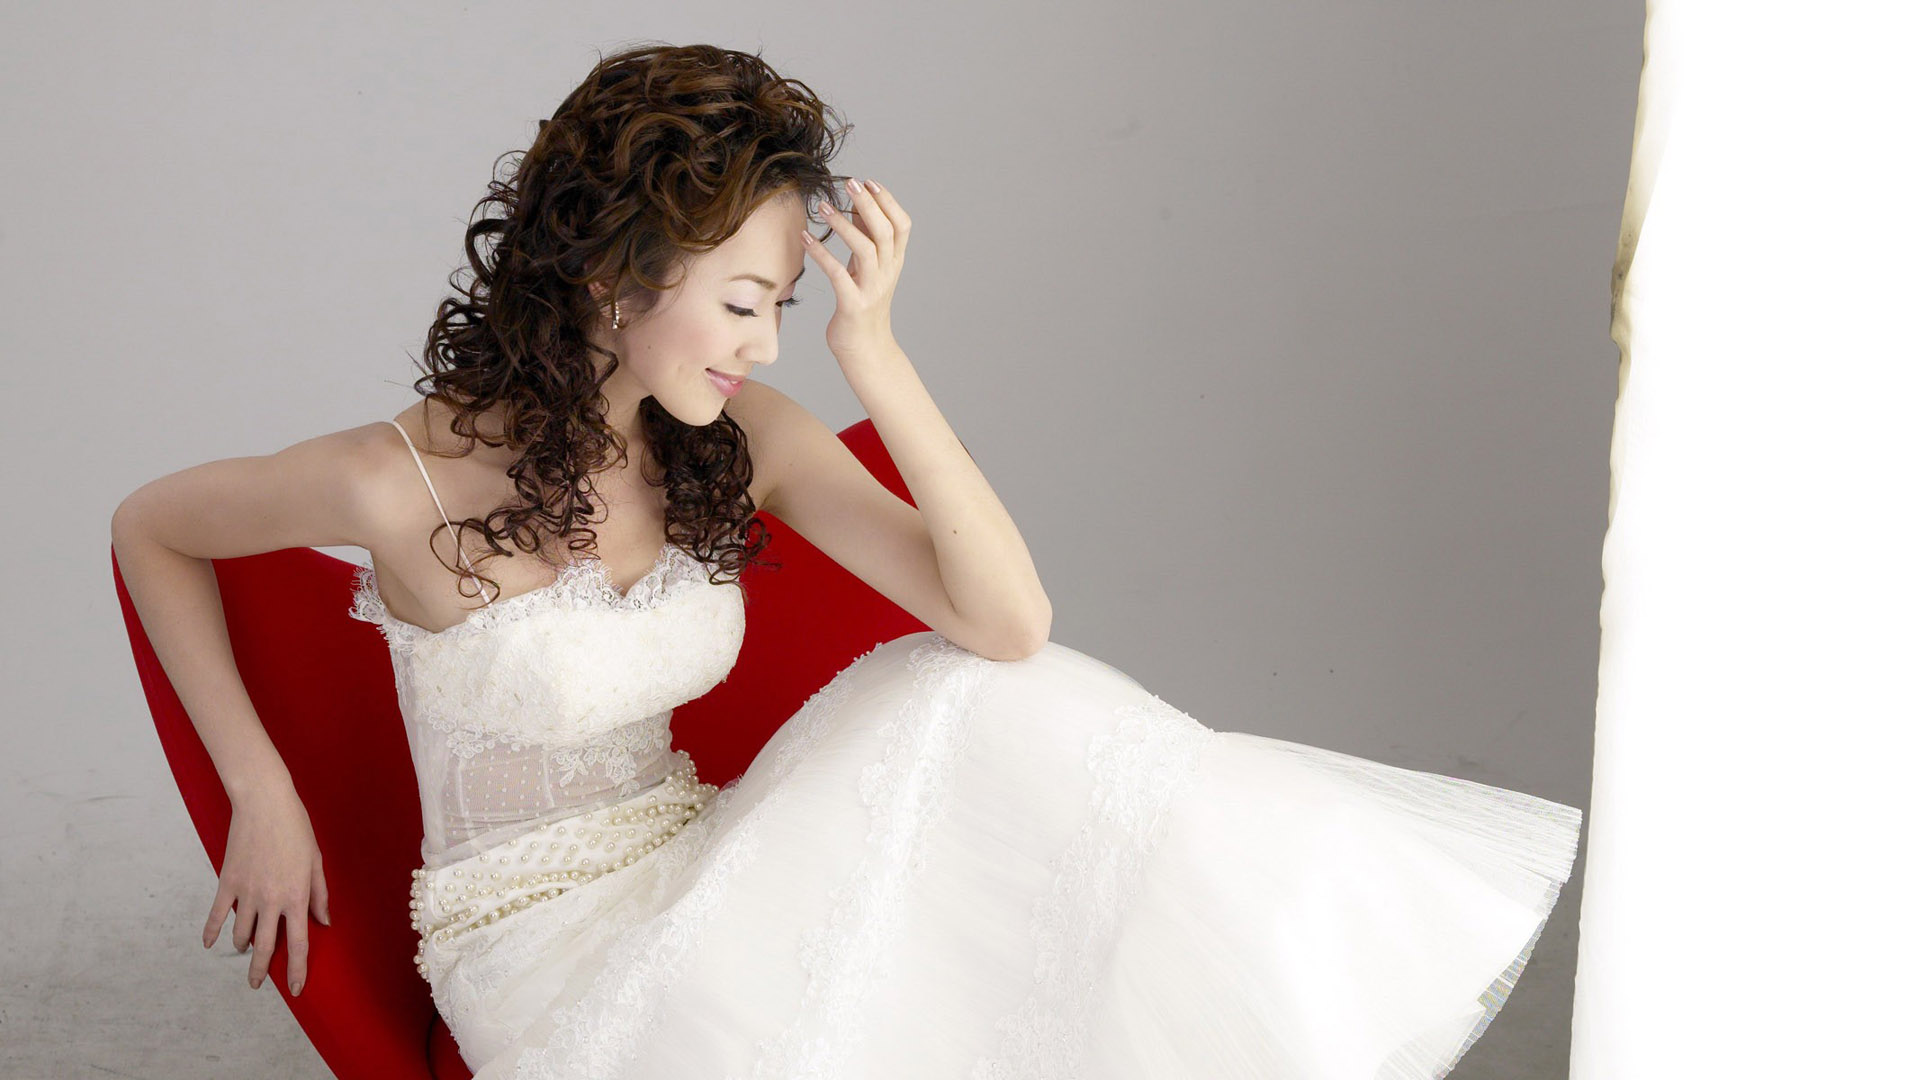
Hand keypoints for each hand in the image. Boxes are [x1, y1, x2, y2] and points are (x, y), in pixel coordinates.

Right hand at [203, 784, 329, 996]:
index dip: (297, 969)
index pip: (298, 943)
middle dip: (261, 970)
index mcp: (297, 897)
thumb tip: (324, 922)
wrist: (264, 804)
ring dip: (242, 945)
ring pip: (241, 933)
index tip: (294, 989)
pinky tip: (210, 942)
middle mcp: (271, 901)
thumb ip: (319, 895)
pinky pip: (216, 915)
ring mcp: (246, 893)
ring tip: (244, 948)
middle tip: (257, 984)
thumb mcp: (316, 861)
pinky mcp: (227, 882)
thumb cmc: (296, 829)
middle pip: (264, 947)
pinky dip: (211, 931)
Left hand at [802, 177, 910, 360]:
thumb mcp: (869, 270)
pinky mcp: (853, 304)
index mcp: (894, 262)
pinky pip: (838, 274)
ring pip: (865, 249)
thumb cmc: (862, 305)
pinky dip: (822, 254)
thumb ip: (866, 240)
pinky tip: (806, 238)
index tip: (869, 182)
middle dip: (869, 204)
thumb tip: (857, 206)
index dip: (888, 201)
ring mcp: (872, 289)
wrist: (865, 349)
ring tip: (824, 207)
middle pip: (885, 232)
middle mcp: (888, 273)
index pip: (902, 225)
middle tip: (850, 183)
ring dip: (844, 225)